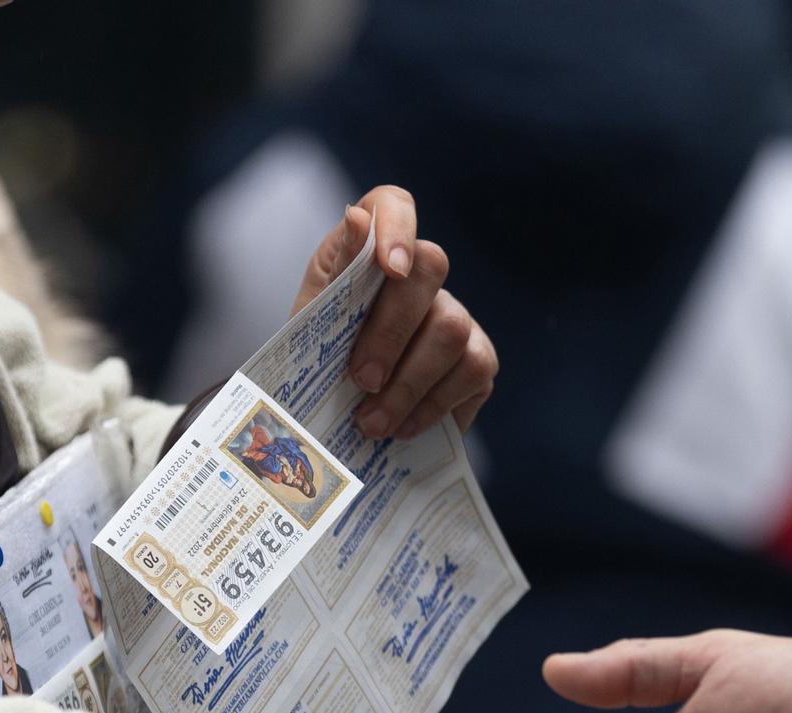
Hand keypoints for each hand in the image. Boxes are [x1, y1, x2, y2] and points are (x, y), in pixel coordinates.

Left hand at [291, 186, 497, 439]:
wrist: (335, 418)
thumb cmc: (322, 362)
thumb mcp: (312, 323)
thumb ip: (335, 276)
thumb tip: (356, 217)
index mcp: (370, 252)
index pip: (393, 205)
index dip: (396, 227)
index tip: (390, 268)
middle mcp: (423, 275)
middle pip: (431, 268)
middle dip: (391, 331)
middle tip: (360, 380)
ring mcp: (457, 314)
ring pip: (452, 329)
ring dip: (408, 384)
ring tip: (372, 422)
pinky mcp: (479, 359)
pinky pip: (472, 372)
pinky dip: (431, 406)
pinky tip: (402, 427)